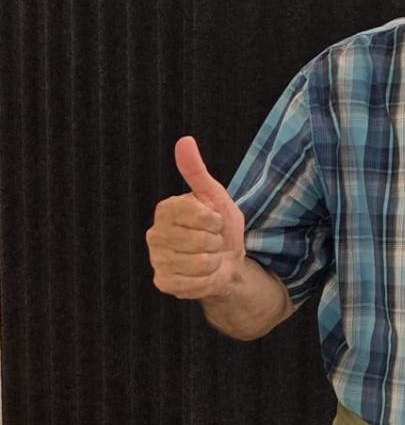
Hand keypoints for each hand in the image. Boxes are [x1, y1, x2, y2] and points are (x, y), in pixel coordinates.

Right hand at [145, 136, 246, 297]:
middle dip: (216, 242)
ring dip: (213, 262)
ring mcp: (157, 259)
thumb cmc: (221, 227)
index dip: (214, 220)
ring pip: (198, 263)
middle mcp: (155, 233)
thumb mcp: (216, 196)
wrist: (228, 261)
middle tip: (212, 241)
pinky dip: (206, 280)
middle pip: (199, 241)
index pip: (196, 214)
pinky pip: (193, 283)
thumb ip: (197, 171)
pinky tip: (203, 274)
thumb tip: (184, 141)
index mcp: (166, 209)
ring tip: (209, 257)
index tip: (214, 221)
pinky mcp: (163, 282)